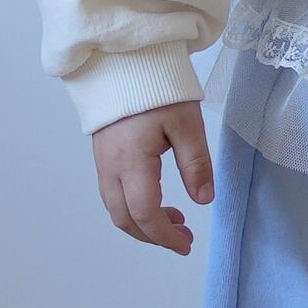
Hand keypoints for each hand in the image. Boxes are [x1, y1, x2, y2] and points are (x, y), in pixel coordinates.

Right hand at [92, 102, 213, 258]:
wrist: (123, 62)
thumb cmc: (157, 88)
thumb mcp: (187, 124)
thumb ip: (196, 163)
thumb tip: (204, 199)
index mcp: (130, 162)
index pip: (144, 213)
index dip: (164, 235)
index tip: (186, 244)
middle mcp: (109, 168)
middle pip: (124, 218)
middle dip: (153, 236)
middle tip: (184, 238)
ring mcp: (103, 163)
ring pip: (116, 209)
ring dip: (143, 223)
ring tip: (176, 222)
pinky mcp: (103, 156)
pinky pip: (113, 194)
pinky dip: (133, 207)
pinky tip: (157, 202)